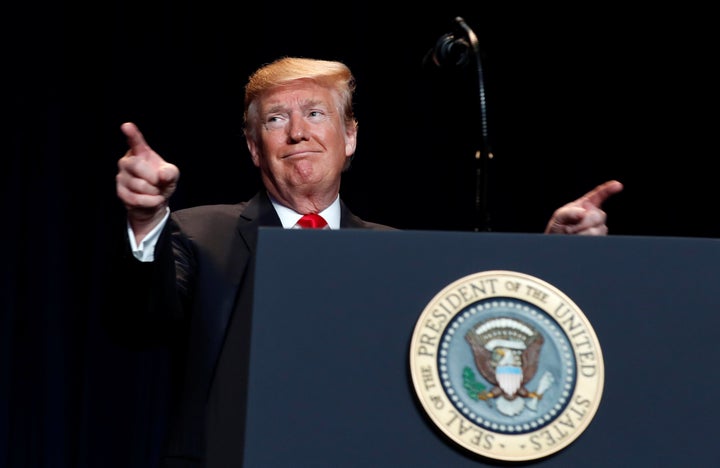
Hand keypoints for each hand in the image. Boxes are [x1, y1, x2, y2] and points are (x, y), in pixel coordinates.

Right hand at [116, 122, 179, 236]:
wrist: (156, 202)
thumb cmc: (162, 183)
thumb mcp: (172, 175)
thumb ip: (170, 172)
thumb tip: (161, 175)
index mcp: (140, 152)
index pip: (135, 141)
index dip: (132, 134)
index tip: (127, 126)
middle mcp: (127, 161)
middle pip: (136, 166)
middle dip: (152, 177)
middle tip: (158, 182)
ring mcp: (121, 177)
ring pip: (138, 185)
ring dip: (153, 192)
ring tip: (155, 191)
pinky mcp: (120, 192)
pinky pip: (136, 199)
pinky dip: (150, 202)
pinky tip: (153, 199)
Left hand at [544, 180, 622, 234]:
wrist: (559, 243)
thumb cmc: (558, 227)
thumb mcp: (559, 217)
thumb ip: (569, 212)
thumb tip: (584, 213)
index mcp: (586, 204)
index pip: (599, 194)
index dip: (609, 189)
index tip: (617, 185)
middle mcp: (595, 214)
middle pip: (598, 216)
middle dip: (582, 223)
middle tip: (569, 227)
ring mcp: (599, 227)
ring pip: (597, 230)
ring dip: (581, 232)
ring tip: (573, 233)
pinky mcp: (599, 238)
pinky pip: (595, 238)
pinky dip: (583, 238)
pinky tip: (577, 238)